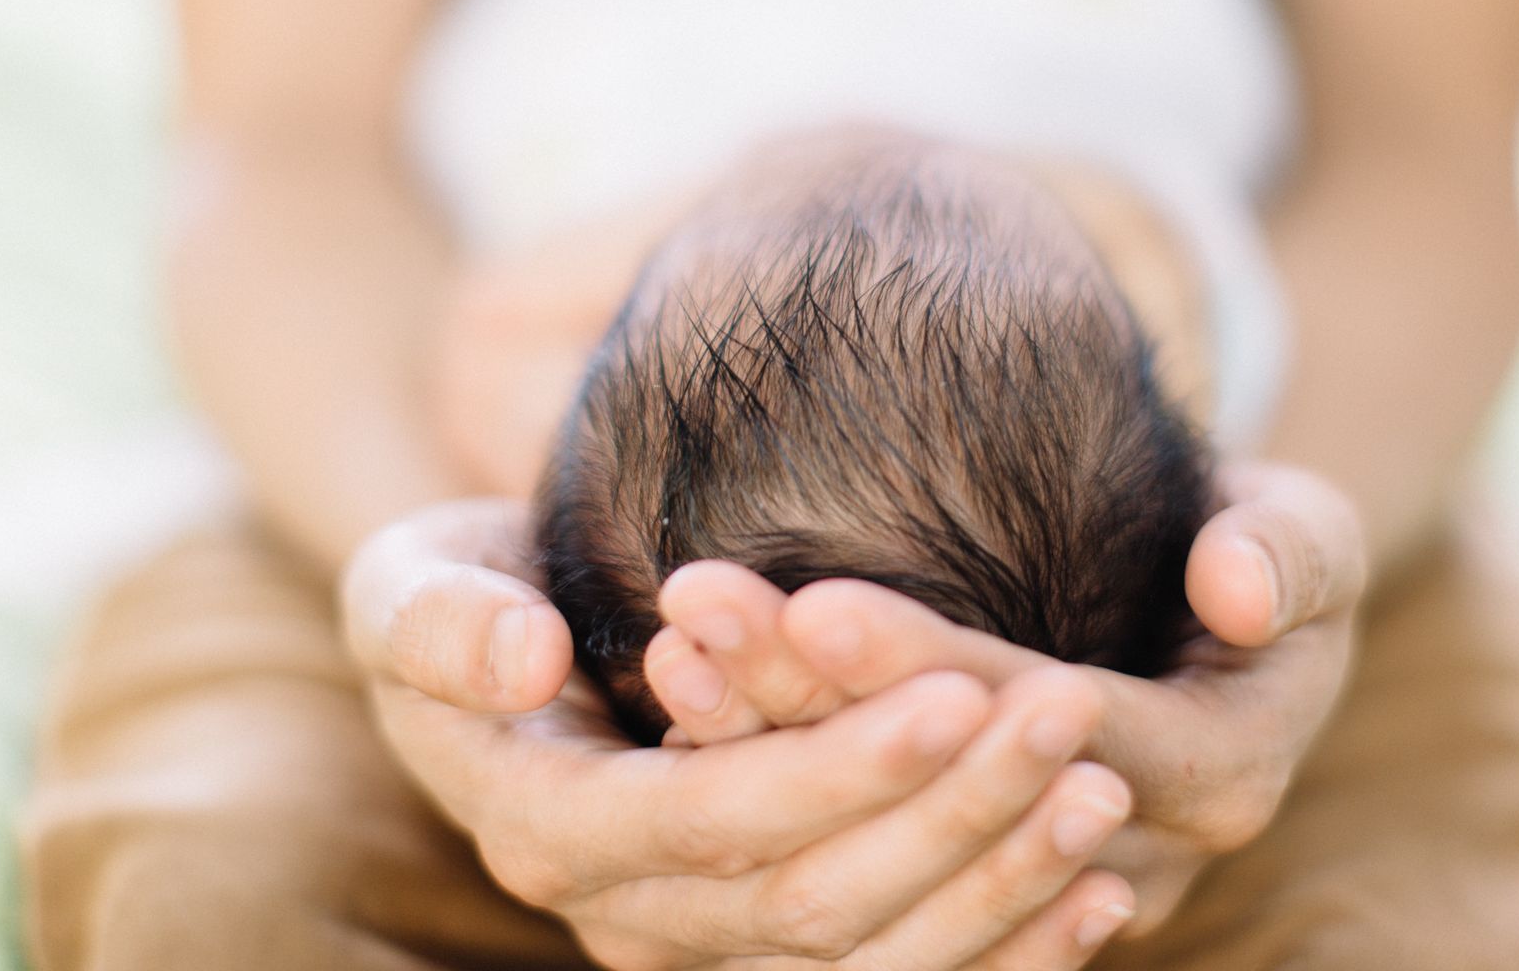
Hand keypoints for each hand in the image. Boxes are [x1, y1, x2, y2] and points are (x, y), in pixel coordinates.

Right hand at [341, 500, 1142, 968]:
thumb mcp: (414, 586)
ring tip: (1104, 792)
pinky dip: (1000, 944)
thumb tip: (522, 663)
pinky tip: (1099, 889)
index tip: (954, 692)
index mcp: (546, 828)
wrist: (496, 661)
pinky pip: (891, 970)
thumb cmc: (461, 600)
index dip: (834, 771)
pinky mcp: (764, 933)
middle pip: (809, 899)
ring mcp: (702, 940)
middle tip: (1076, 717)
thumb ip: (442, 622)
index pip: (709, 821)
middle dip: (950, 817)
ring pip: (864, 952)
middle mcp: (629, 913)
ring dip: (996, 885)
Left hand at [643, 462, 1367, 935]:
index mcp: (1216, 776)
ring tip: (674, 649)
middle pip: (946, 788)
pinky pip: (869, 840)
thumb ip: (1289, 552)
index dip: (935, 669)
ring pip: (889, 831)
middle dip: (818, 700)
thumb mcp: (1307, 535)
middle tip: (699, 609)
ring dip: (772, 740)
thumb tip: (1236, 588)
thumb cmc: (1261, 556)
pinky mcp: (987, 867)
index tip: (817, 599)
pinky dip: (776, 772)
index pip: (1053, 728)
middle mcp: (1130, 853)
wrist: (1234, 626)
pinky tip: (684, 704)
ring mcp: (1052, 875)